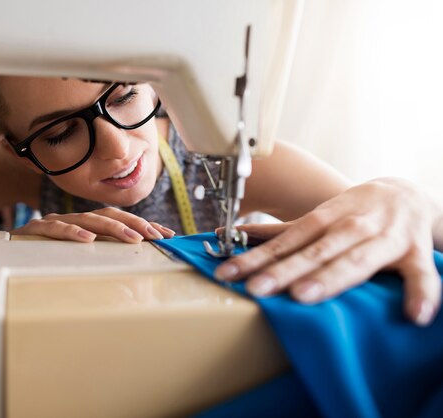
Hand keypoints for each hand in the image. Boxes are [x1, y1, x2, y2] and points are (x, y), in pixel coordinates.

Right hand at [11, 207, 174, 242]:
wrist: (1, 252)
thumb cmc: (41, 256)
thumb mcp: (76, 256)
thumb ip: (99, 254)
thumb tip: (132, 261)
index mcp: (84, 225)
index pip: (119, 219)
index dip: (143, 224)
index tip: (167, 234)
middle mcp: (73, 221)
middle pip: (109, 216)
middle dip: (135, 224)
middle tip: (156, 236)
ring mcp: (54, 223)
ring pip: (87, 220)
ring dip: (113, 229)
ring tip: (132, 239)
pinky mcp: (34, 232)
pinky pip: (54, 229)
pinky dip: (71, 233)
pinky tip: (86, 239)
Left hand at [214, 177, 441, 325]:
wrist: (408, 193)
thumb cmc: (355, 210)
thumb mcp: (319, 214)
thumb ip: (282, 231)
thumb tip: (237, 234)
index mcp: (324, 219)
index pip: (284, 241)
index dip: (256, 257)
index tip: (229, 273)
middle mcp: (350, 228)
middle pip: (313, 252)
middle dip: (284, 271)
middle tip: (257, 288)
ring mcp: (383, 240)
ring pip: (355, 261)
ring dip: (330, 278)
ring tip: (304, 296)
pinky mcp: (415, 254)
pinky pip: (420, 275)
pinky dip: (421, 292)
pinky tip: (414, 313)